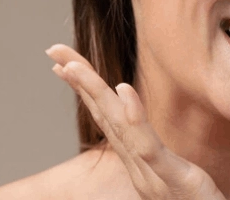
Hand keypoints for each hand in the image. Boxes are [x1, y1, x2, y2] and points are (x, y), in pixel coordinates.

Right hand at [46, 44, 225, 199]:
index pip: (107, 118)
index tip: (64, 63)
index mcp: (138, 163)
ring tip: (73, 65)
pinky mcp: (174, 179)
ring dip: (94, 92)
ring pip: (118, 126)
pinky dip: (134, 117)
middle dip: (79, 80)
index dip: (86, 89)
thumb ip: (157, 158)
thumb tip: (142, 137)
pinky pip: (149, 146)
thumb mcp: (175, 178)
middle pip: (105, 115)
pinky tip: (123, 89)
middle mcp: (138, 167)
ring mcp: (152, 173)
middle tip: (54, 51)